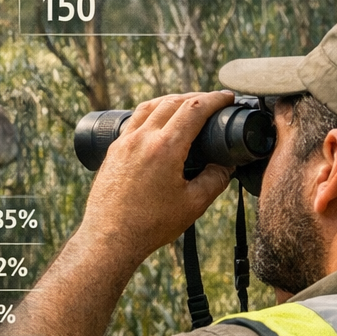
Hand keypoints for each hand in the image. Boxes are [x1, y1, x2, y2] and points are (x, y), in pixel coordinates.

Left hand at [77, 91, 236, 264]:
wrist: (109, 238)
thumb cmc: (150, 225)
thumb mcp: (194, 204)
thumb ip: (215, 180)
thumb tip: (226, 165)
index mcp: (165, 148)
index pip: (195, 108)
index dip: (215, 99)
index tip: (227, 98)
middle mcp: (142, 138)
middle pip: (172, 101)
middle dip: (196, 96)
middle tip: (212, 101)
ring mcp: (124, 142)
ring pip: (149, 106)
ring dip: (171, 100)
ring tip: (186, 105)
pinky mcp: (112, 151)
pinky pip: (133, 120)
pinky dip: (150, 113)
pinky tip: (156, 122)